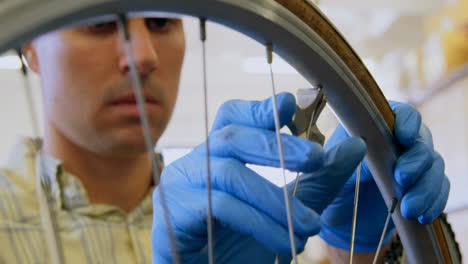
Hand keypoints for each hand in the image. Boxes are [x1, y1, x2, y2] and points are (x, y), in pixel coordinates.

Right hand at [151, 93, 364, 262]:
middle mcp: (195, 164)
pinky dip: (257, 222)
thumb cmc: (241, 246)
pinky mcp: (173, 212)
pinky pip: (218, 206)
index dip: (259, 109)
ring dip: (274, 198)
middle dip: (277, 145)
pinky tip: (283, 243)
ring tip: (309, 225)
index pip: (233, 118)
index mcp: (218, 157)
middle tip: (318, 157)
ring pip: (229, 172)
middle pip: (231, 136)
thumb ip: (318, 181)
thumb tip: (354, 145)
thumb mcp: (288, 211)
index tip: (290, 103)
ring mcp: (179, 185)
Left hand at [316, 101, 449, 251]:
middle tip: (401, 178)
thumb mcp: (325, 175)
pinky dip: (435, 202)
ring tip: (409, 208)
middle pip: (422, 140)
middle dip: (417, 160)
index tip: (404, 137)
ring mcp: (412, 166)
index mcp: (373, 130)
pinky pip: (439, 190)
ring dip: (426, 186)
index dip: (407, 121)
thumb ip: (335, 160)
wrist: (340, 224)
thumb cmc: (329, 191)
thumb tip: (356, 144)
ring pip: (434, 166)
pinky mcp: (421, 189)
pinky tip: (422, 215)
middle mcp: (396, 144)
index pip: (400, 113)